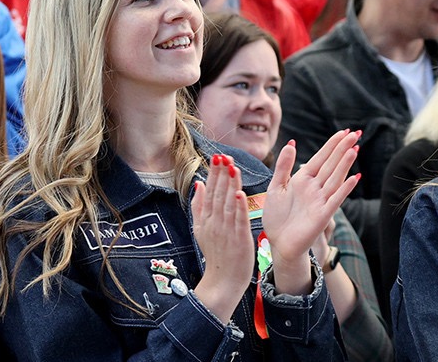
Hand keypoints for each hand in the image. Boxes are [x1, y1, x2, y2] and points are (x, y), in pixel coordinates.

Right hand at [191, 154, 252, 321]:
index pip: (210, 192)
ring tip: (232, 167)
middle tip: (223, 156)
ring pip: (228, 203)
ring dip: (230, 185)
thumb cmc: (215, 254)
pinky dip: (239, 207)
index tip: (216, 157)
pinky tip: (240, 193)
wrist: (222, 281)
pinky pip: (239, 220)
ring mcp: (226, 230)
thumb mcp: (200, 229)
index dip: (214, 174)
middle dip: (221, 174)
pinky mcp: (239, 239)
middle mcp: (215, 222)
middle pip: (217, 194)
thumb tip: (198, 183)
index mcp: (206, 219)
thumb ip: (198, 206)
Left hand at [263, 130, 359, 293]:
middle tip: (356, 133)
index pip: (320, 158)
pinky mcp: (323, 215)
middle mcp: (315, 188)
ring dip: (345, 164)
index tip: (343, 131)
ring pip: (335, 178)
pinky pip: (336, 199)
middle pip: (331, 164)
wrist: (279, 243)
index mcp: (303, 179)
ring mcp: (320, 200)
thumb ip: (283, 167)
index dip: (332, 145)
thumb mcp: (275, 187)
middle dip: (343, 148)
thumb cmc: (277, 217)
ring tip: (355, 149)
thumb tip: (291, 143)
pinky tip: (355, 177)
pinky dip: (345, 189)